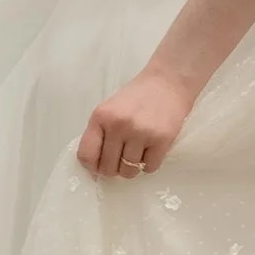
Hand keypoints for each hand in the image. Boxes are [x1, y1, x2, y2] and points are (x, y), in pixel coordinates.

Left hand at [78, 61, 194, 178]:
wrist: (168, 82)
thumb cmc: (137, 97)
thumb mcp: (110, 109)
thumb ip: (100, 133)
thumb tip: (94, 166)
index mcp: (100, 116)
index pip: (86, 155)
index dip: (92, 166)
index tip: (99, 166)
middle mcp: (118, 125)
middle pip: (108, 168)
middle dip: (114, 169)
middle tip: (121, 160)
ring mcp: (140, 133)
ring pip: (129, 172)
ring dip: (132, 167)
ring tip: (137, 152)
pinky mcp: (161, 140)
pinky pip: (149, 168)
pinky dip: (149, 164)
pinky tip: (150, 150)